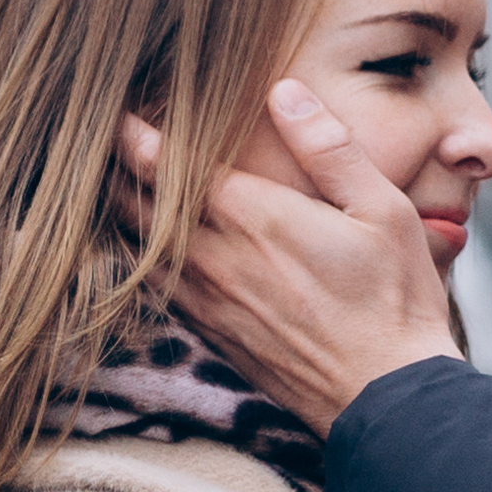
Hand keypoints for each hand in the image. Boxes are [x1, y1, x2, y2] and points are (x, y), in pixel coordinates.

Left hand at [114, 85, 460, 435]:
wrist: (387, 398)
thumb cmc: (394, 301)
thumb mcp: (382, 211)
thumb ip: (329, 148)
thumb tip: (286, 92)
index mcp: (251, 217)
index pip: (161, 165)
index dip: (126, 133)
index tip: (111, 109)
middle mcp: (215, 258)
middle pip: (132, 204)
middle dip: (109, 168)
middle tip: (96, 139)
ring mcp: (207, 301)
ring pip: (133, 248)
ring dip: (117, 213)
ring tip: (106, 183)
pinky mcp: (212, 333)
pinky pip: (154, 288)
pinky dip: (137, 259)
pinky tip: (141, 247)